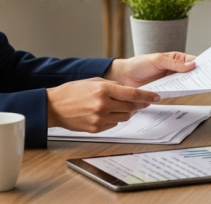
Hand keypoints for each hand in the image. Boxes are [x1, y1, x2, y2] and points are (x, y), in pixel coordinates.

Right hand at [46, 78, 160, 131]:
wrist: (53, 107)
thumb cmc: (71, 92)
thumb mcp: (93, 82)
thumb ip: (112, 86)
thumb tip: (128, 91)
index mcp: (103, 90)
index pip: (132, 94)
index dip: (146, 96)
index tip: (156, 97)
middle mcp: (103, 105)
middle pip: (131, 107)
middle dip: (139, 105)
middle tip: (144, 102)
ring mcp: (99, 118)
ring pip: (124, 117)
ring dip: (127, 112)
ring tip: (123, 106)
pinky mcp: (96, 128)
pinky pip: (113, 124)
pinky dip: (115, 118)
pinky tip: (109, 113)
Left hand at [104, 52, 195, 86]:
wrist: (125, 77)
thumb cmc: (139, 64)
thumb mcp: (158, 60)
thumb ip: (174, 63)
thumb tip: (191, 65)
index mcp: (176, 59)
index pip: (193, 60)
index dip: (202, 64)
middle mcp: (175, 70)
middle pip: (192, 74)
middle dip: (200, 76)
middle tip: (210, 79)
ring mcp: (171, 81)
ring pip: (186, 84)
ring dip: (192, 85)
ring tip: (201, 86)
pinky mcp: (166, 91)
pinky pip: (176, 92)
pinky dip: (182, 92)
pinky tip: (187, 92)